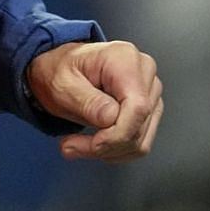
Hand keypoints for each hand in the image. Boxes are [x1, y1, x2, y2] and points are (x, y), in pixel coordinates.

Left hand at [27, 40, 164, 162]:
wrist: (60, 70)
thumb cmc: (60, 71)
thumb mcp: (62, 85)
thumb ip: (87, 102)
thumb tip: (111, 118)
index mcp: (124, 59)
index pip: (138, 107)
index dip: (117, 134)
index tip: (92, 144)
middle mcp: (143, 71)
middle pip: (139, 126)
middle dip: (105, 146)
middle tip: (72, 146)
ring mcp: (149, 90)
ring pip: (140, 139)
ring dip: (107, 151)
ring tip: (78, 144)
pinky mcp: (149, 108)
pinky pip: (140, 142)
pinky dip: (115, 150)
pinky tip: (95, 142)